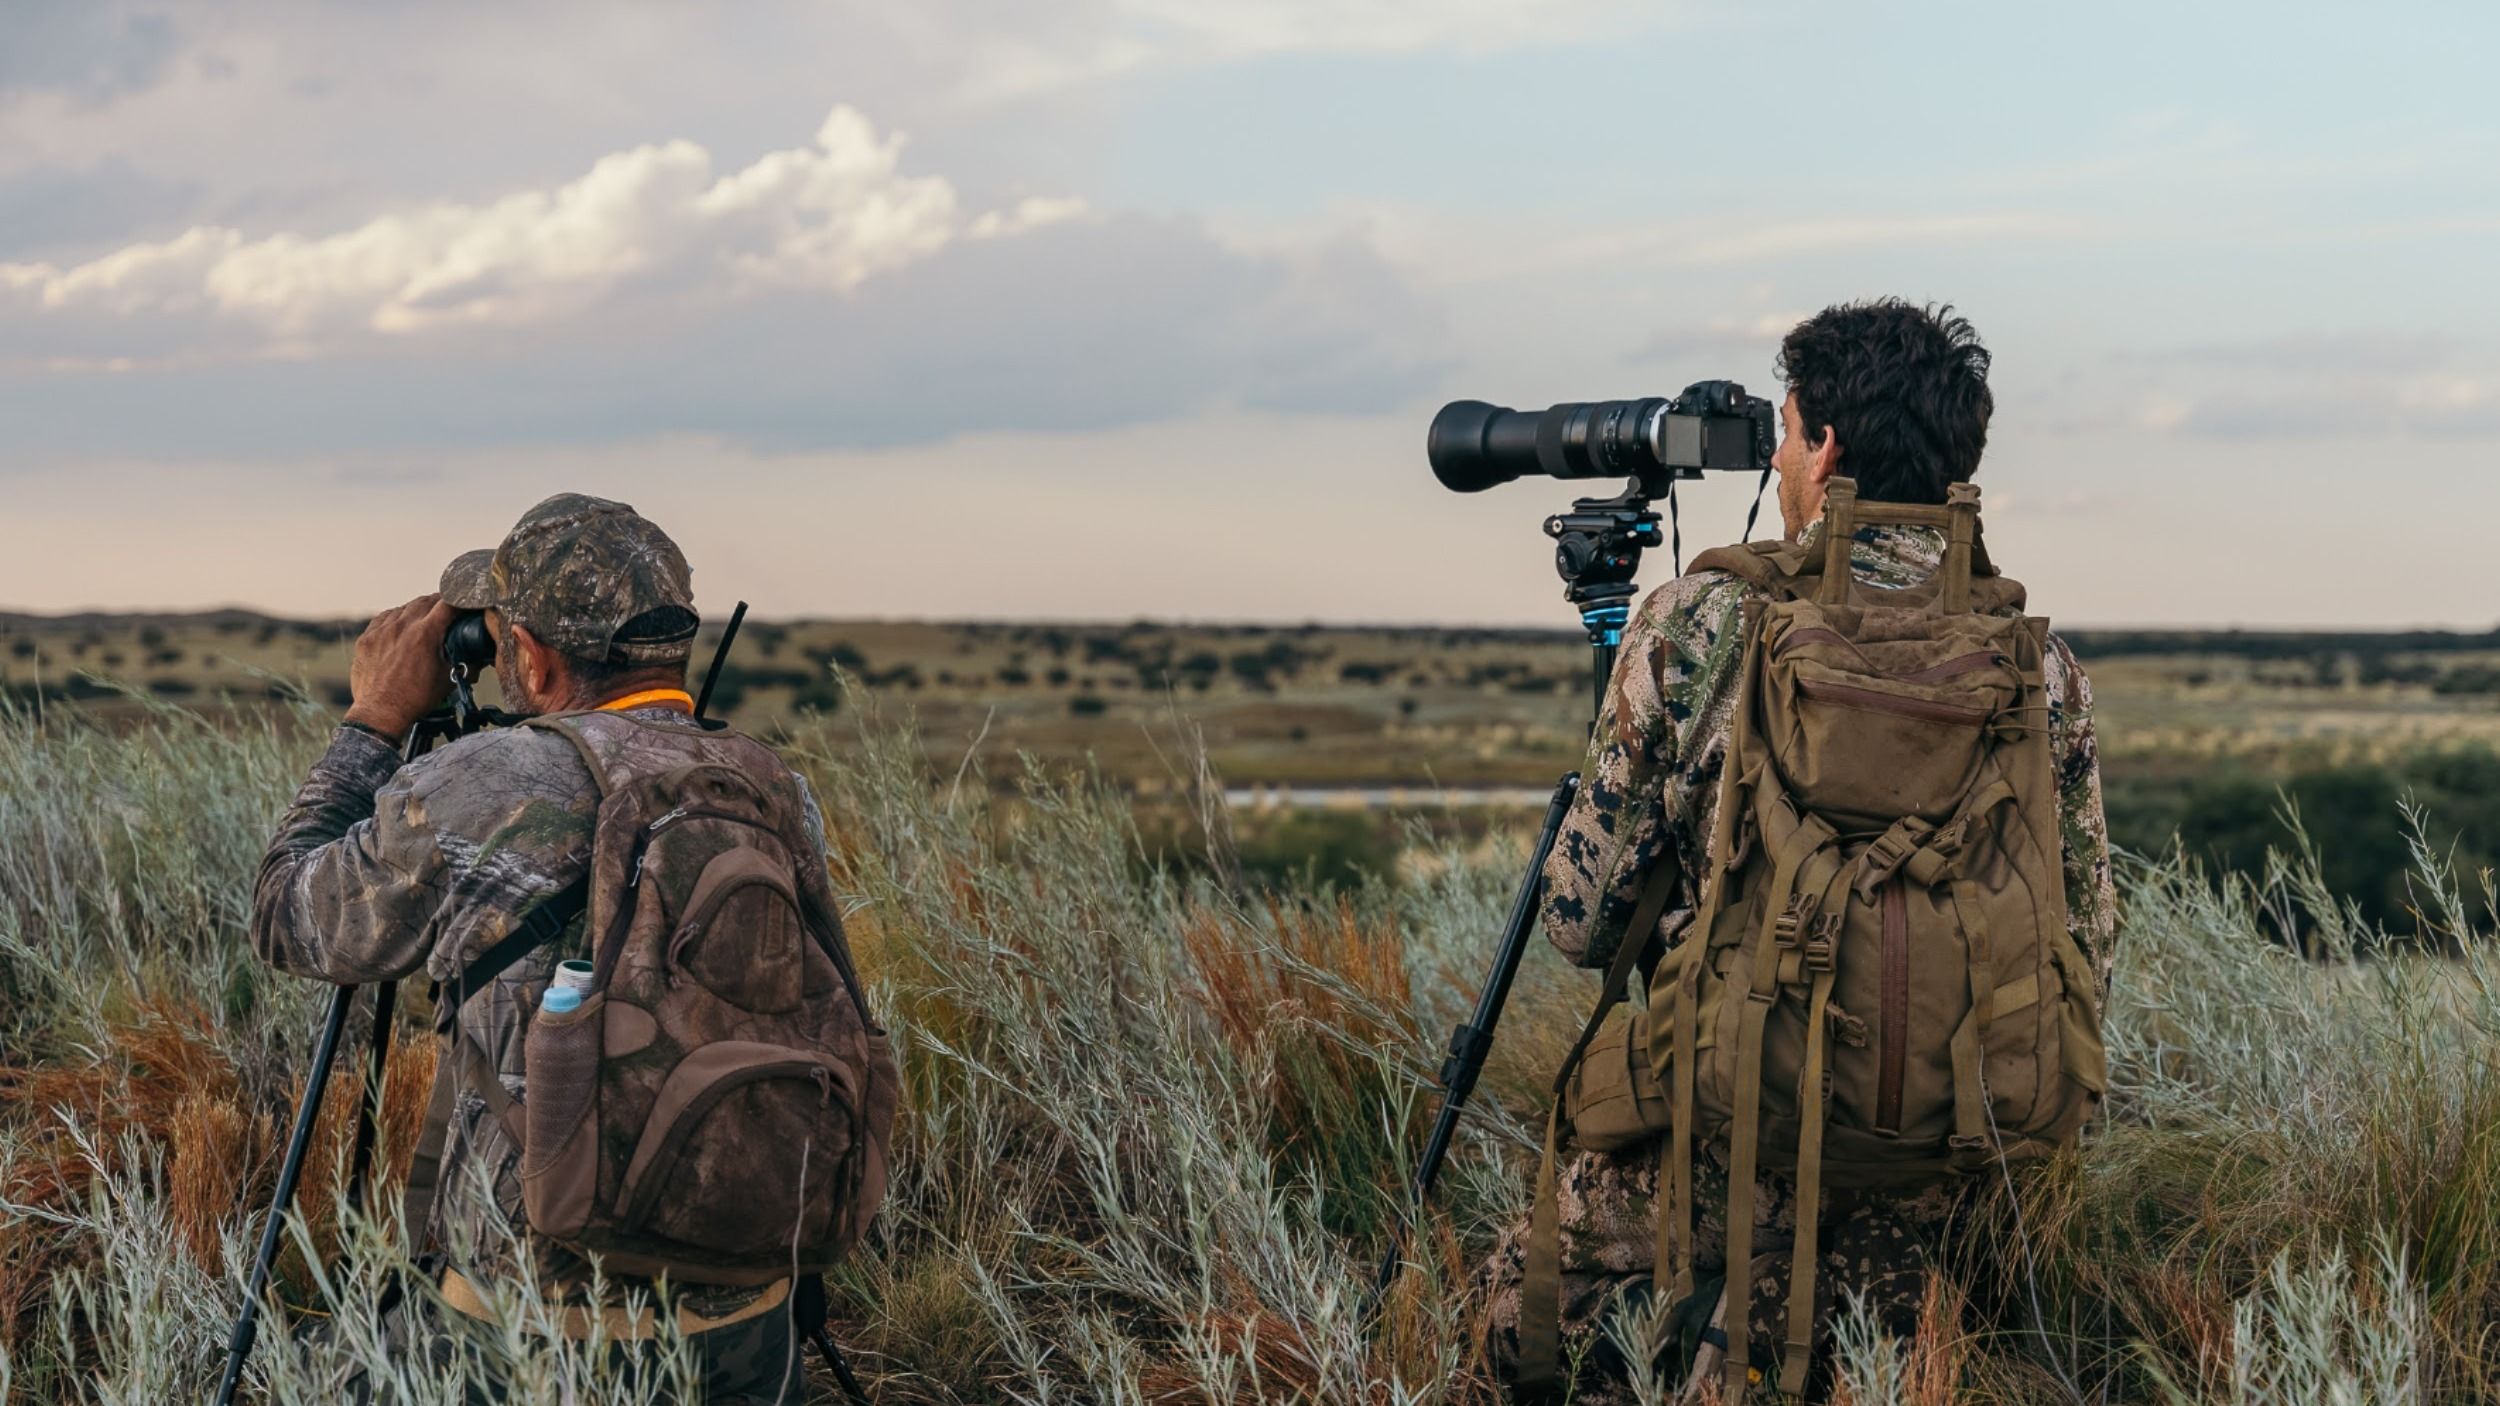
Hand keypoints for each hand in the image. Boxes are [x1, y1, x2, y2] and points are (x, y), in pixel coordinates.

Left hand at [343, 593, 454, 737]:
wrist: (381, 712)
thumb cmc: (414, 699)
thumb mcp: (448, 680)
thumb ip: (465, 663)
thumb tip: (479, 658)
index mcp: (425, 634)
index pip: (448, 604)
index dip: (460, 600)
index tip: (465, 601)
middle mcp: (402, 627)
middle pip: (425, 601)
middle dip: (439, 602)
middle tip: (447, 608)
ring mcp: (381, 631)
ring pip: (403, 608)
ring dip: (416, 610)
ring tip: (423, 619)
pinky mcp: (367, 639)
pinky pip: (383, 619)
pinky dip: (395, 619)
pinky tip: (400, 626)